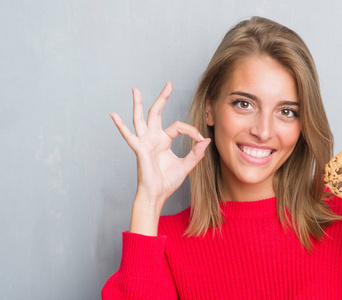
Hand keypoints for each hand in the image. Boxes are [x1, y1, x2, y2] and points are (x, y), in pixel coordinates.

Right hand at [109, 82, 210, 209]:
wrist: (157, 195)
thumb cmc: (168, 181)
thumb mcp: (186, 166)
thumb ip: (196, 153)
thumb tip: (206, 140)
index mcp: (164, 140)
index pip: (178, 126)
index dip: (191, 130)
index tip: (200, 138)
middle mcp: (153, 138)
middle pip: (156, 113)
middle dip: (162, 98)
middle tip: (168, 84)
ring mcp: (145, 142)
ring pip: (140, 119)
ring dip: (138, 104)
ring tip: (135, 90)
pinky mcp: (139, 149)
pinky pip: (129, 136)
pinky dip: (120, 126)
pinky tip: (113, 115)